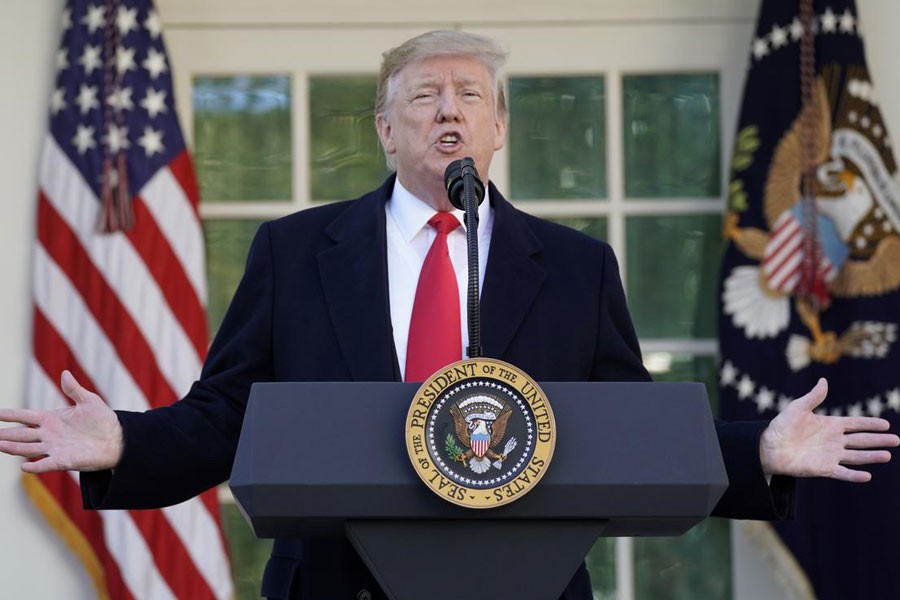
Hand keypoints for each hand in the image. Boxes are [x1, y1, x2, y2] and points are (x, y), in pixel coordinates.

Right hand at [0, 371, 122, 472]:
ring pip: (28, 448)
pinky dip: (35, 466)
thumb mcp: (89, 401)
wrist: (117, 439)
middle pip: (21, 434)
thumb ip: (74, 390)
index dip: (10, 415)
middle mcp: (48, 434)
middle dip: (5, 434)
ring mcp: (54, 448)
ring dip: (13, 448)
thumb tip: (65, 373)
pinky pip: (46, 464)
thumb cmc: (103, 420)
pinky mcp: (64, 461)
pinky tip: (24, 466)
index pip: (25, 416)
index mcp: (51, 418)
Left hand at [759, 378, 898, 481]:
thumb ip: (813, 397)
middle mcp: (834, 440)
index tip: (886, 424)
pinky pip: (842, 472)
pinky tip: (867, 476)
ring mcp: (830, 455)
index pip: (855, 424)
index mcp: (830, 425)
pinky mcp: (824, 468)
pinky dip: (854, 475)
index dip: (870, 424)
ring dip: (871, 456)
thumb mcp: (798, 408)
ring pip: (856, 456)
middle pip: (861, 440)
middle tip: (897, 440)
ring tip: (887, 455)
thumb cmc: (781, 426)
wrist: (768, 447)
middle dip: (878, 440)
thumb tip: (824, 380)